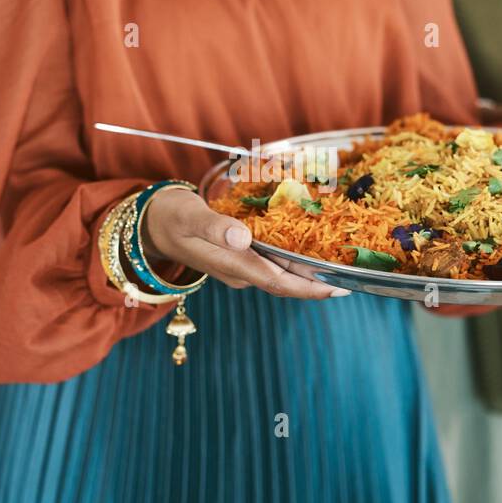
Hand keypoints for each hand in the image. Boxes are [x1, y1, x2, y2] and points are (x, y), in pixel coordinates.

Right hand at [141, 189, 345, 299]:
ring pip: (280, 276)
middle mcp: (238, 272)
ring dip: (308, 275)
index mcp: (230, 264)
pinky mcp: (238, 259)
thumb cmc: (170, 216)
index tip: (339, 286)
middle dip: (318, 285)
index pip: (278, 282)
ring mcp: (238, 268)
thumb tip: (243, 239)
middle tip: (351, 279)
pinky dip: (293, 262)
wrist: (150, 225)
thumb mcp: (188, 216)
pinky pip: (271, 265)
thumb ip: (214, 227)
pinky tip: (309, 252)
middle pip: (285, 284)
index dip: (310, 286)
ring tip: (338, 267)